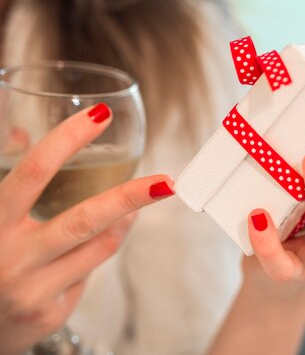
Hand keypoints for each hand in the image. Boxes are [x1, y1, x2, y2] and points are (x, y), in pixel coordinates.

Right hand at [0, 105, 173, 354]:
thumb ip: (8, 182)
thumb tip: (23, 133)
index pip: (34, 172)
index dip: (68, 139)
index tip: (100, 116)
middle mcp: (12, 257)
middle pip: (84, 220)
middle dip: (131, 196)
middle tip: (166, 180)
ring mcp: (34, 289)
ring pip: (100, 246)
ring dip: (123, 220)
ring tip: (135, 203)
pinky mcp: (51, 312)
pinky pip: (90, 271)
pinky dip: (96, 252)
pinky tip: (82, 251)